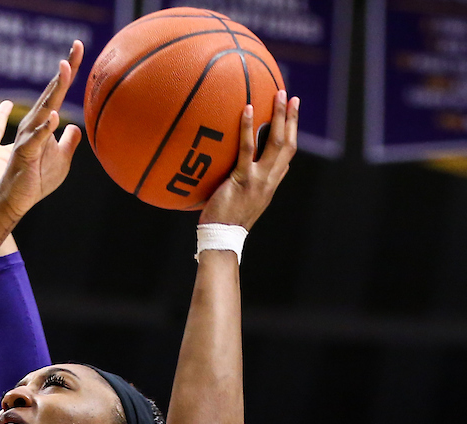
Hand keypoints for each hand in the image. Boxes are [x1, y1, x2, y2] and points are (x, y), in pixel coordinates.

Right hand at [0, 42, 85, 222]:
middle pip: (52, 92)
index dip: (69, 70)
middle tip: (76, 46)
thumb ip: (68, 142)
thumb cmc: (36, 180)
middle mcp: (34, 124)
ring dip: (55, 89)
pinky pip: (37, 138)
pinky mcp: (25, 153)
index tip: (78, 46)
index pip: (58, 91)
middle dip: (65, 69)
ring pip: (43, 108)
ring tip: (65, 69)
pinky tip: (54, 116)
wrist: (16, 200)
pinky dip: (45, 127)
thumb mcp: (61, 159)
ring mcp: (28, 137)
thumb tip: (74, 127)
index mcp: (43, 122)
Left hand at [200, 91, 298, 229]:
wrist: (221, 238)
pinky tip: (248, 109)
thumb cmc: (223, 221)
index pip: (287, 156)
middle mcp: (270, 180)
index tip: (292, 117)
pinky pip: (247, 149)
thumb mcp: (240, 201)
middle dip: (292, 119)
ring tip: (279, 94)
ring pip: (276, 142)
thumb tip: (233, 170)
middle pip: (288, 144)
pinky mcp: (243, 179)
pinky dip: (249, 127)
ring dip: (280, 116)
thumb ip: (243, 184)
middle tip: (292, 97)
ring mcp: (259, 179)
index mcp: (270, 184)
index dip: (292, 135)